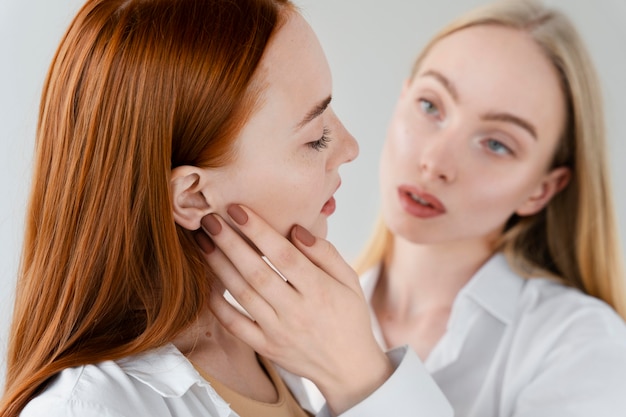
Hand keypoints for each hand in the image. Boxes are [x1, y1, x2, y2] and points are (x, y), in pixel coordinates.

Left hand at [195, 205, 392, 414]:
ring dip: (219, 266)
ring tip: (203, 242)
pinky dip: (218, 304)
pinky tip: (207, 281)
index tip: (237, 210)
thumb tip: (295, 229)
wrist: (349, 367)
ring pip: (242, 294)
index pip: (284, 255)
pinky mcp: (266, 347)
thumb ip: (325, 253)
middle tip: (209, 220)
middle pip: (257, 272)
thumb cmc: (349, 316)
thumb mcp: (350, 280)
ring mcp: (278, 331)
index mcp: (320, 290)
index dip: (259, 230)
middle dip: (230, 243)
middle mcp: (297, 311)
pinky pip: (235, 325)